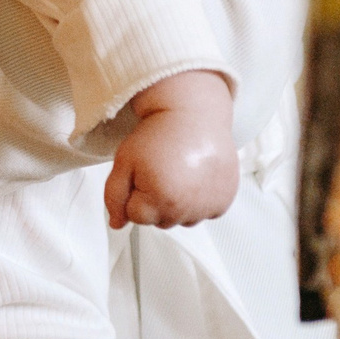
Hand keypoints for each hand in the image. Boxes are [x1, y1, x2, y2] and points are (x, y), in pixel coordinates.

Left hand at [104, 71, 238, 229]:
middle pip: (160, 221)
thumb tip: (116, 224)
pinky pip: (205, 213)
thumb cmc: (158, 135)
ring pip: (183, 220)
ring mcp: (209, 206)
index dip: (133, 193)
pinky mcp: (225, 201)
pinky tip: (196, 177)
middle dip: (155, 201)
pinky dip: (199, 201)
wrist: (195, 114)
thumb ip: (114, 196)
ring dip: (178, 204)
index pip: (135, 216)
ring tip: (179, 173)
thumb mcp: (124, 161)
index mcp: (161, 200)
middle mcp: (188, 209)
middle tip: (161, 170)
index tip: (142, 172)